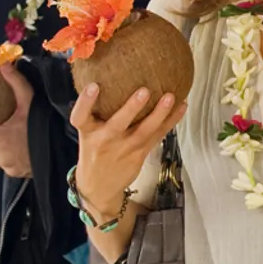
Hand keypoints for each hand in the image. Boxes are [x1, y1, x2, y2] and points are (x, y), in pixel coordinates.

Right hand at [68, 83, 186, 216]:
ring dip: (160, 113)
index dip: (86, 101)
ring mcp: (124, 148)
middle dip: (131, 108)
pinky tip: (182, 106)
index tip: (93, 86)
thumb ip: (95, 112)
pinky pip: (158, 135)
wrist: (99, 187)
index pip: (80, 116)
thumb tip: (105, 76)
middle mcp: (105, 140)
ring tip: (171, 97)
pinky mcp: (140, 154)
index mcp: (87, 132)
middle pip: (118, 123)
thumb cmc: (94, 152)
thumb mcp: (88, 133)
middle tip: (144, 90)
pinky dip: (171, 121)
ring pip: (145, 130)